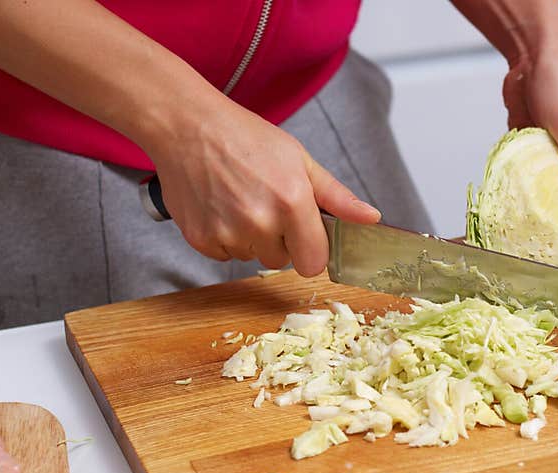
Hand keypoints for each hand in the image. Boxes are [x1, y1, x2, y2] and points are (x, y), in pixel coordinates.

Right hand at [147, 99, 379, 274]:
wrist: (187, 125)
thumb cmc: (245, 137)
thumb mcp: (300, 160)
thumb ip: (337, 197)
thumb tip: (370, 218)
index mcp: (291, 203)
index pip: (314, 263)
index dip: (312, 249)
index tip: (304, 233)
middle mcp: (259, 223)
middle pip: (282, 260)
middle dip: (280, 239)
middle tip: (265, 202)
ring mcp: (227, 233)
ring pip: (253, 257)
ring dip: (251, 238)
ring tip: (239, 199)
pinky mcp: (201, 240)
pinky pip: (224, 255)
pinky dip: (224, 237)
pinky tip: (220, 206)